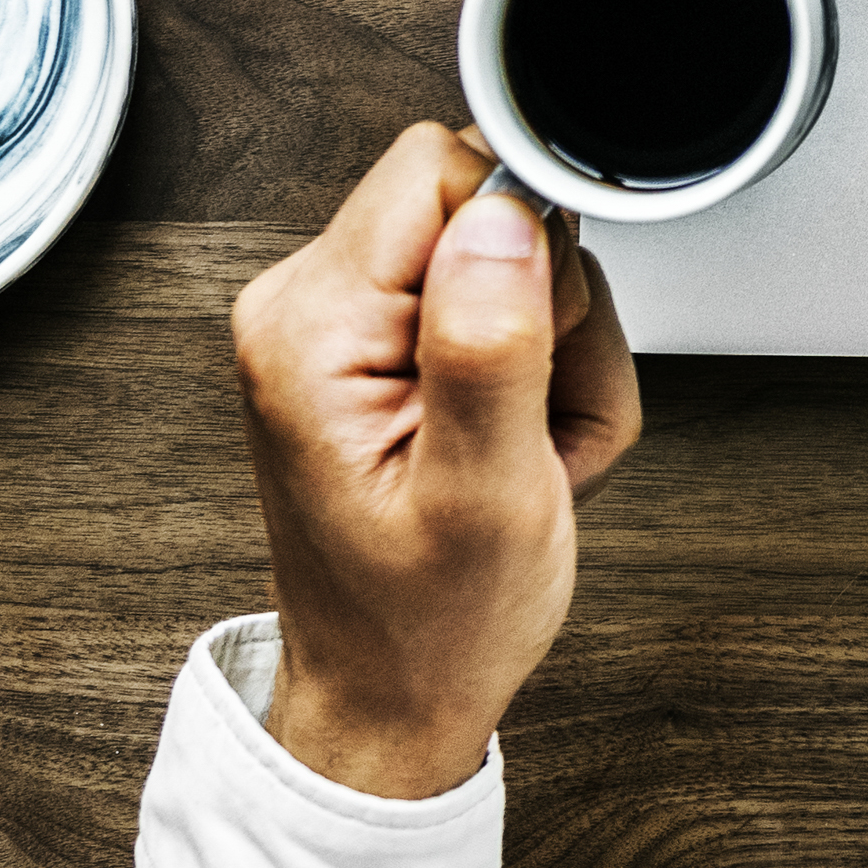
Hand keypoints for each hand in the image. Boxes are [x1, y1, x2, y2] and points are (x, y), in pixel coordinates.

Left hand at [229, 122, 642, 796]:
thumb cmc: (426, 625)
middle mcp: (309, 306)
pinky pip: (502, 304)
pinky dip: (542, 376)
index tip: (539, 342)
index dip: (525, 242)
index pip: (444, 168)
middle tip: (533, 424)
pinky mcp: (383, 345)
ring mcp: (345, 326)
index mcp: (310, 327)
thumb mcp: (483, 494)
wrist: (390, 699)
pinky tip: (520, 449)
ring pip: (512, 260)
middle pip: (486, 209)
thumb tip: (506, 215)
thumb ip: (491, 343)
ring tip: (529, 453)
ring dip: (559, 355)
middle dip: (551, 313)